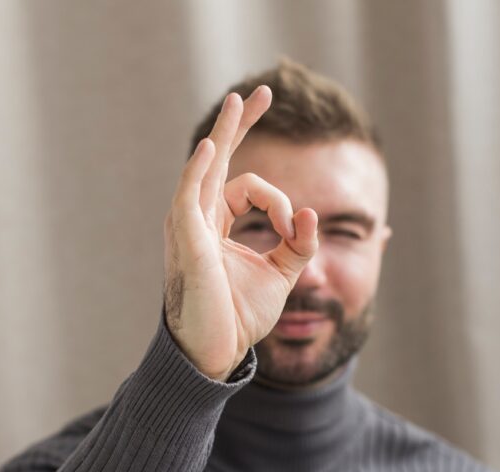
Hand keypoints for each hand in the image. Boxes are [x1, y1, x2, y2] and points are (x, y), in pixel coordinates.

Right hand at [163, 86, 318, 380]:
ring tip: (239, 100)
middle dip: (239, 124)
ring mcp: (188, 227)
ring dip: (225, 133)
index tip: (293, 230)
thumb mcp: (281, 275)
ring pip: (206, 169)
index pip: (248, 188)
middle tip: (261, 92)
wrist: (217, 352)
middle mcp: (198, 219)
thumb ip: (299, 244)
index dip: (281, 203)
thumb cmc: (238, 317)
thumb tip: (314, 214)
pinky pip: (189, 197)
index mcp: (216, 226)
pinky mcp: (186, 242)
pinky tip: (214, 146)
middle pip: (218, 160)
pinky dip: (199, 170)